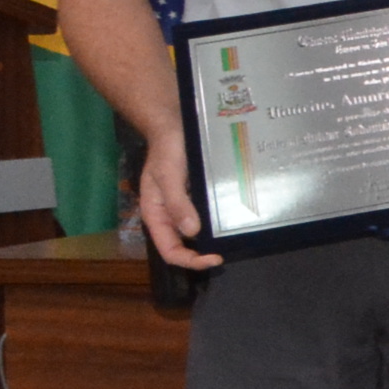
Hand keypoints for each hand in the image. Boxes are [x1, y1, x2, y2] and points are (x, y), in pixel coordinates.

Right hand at [131, 136, 222, 272]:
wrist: (173, 127)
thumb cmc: (166, 151)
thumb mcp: (168, 175)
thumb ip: (177, 203)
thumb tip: (192, 232)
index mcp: (155, 215)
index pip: (169, 250)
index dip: (190, 260)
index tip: (214, 258)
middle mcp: (169, 216)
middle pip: (183, 246)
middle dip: (202, 254)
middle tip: (227, 251)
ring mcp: (183, 208)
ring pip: (196, 234)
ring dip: (211, 241)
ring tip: (232, 240)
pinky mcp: (196, 198)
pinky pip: (206, 217)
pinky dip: (217, 224)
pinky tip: (233, 221)